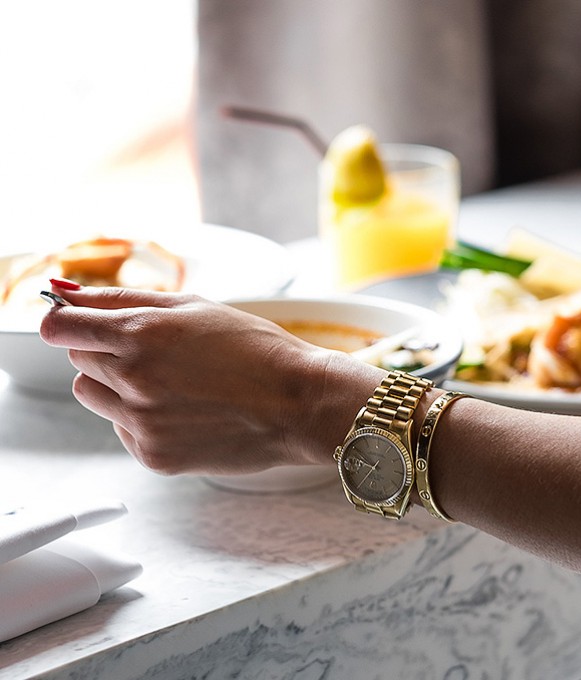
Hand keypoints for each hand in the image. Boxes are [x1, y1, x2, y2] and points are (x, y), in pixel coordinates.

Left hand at [39, 286, 334, 475]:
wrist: (299, 404)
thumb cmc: (258, 351)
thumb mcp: (196, 308)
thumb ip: (124, 299)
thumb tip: (67, 294)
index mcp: (142, 334)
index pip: (60, 325)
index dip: (65, 321)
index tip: (73, 322)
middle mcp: (134, 379)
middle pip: (79, 358)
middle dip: (106, 349)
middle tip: (156, 351)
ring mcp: (141, 422)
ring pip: (93, 394)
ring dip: (117, 384)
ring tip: (170, 382)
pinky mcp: (153, 455)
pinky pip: (120, 428)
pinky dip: (141, 417)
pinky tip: (183, 410)